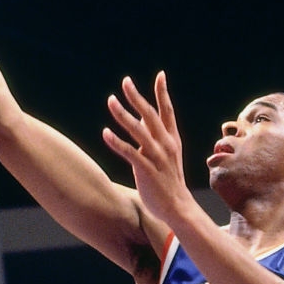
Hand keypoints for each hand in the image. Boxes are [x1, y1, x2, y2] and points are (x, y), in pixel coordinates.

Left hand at [103, 73, 194, 229]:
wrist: (179, 208)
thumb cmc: (169, 182)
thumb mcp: (166, 157)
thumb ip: (154, 139)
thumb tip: (141, 123)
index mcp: (172, 140)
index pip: (167, 111)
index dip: (163, 93)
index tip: (160, 75)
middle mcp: (166, 145)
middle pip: (151, 115)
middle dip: (137, 97)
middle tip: (125, 81)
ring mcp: (157, 157)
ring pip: (139, 131)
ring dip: (123, 115)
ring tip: (110, 100)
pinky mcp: (147, 170)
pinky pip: (130, 153)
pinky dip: (117, 142)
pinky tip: (105, 133)